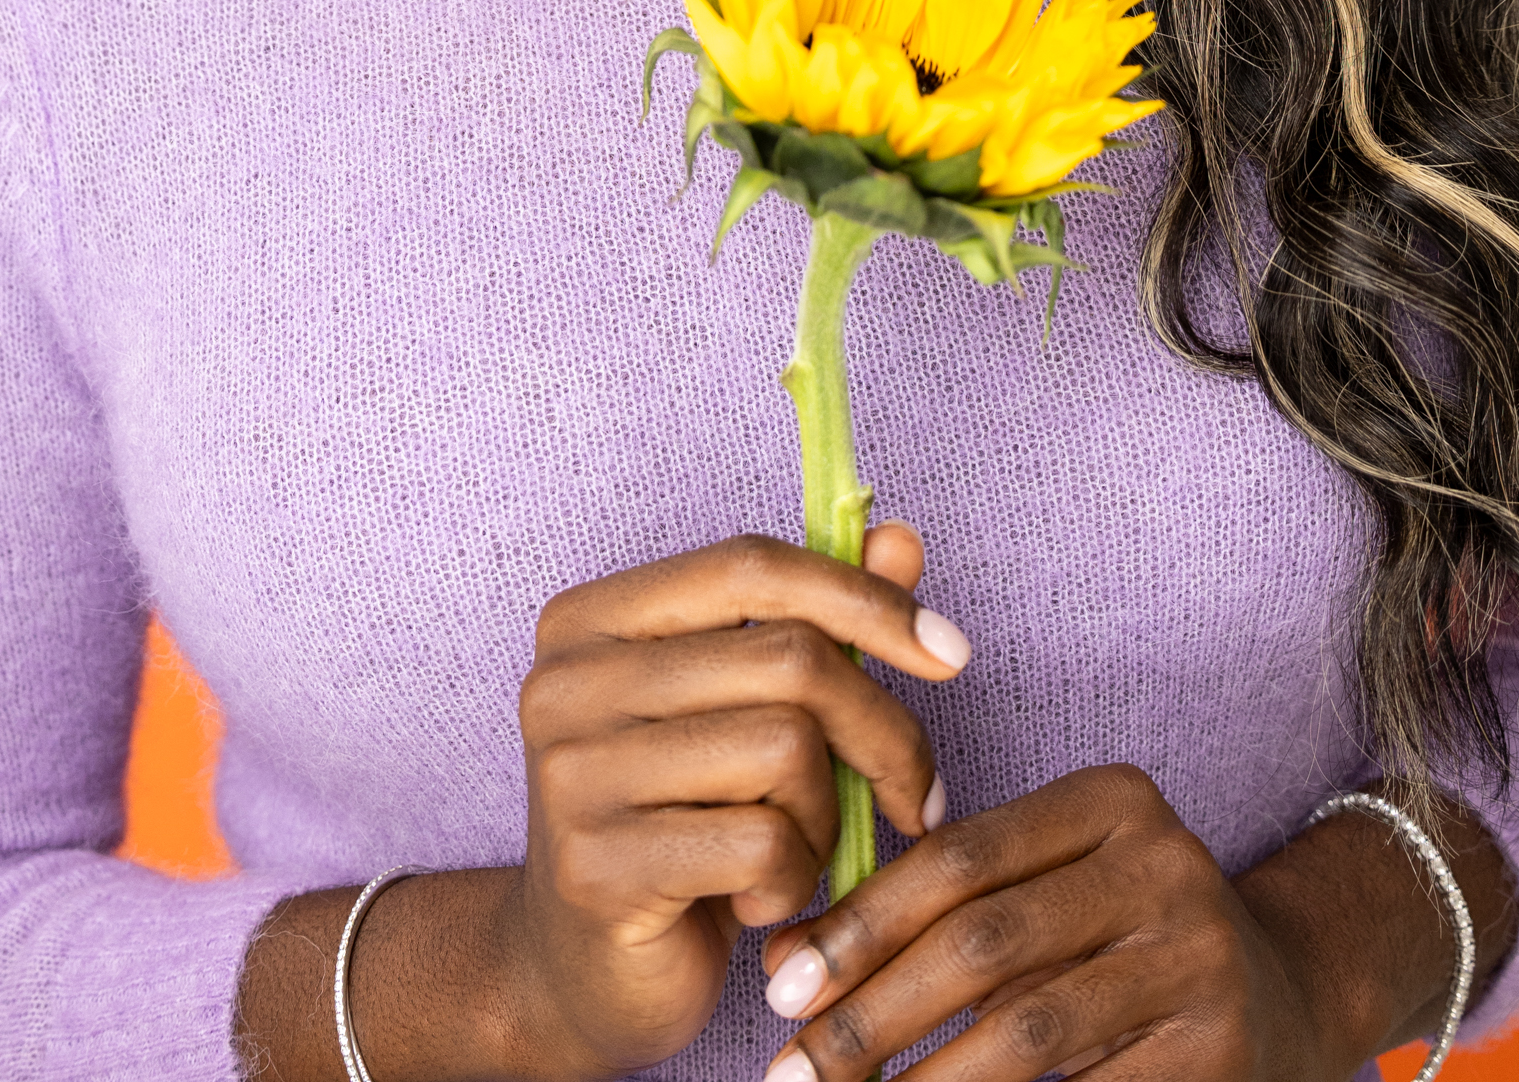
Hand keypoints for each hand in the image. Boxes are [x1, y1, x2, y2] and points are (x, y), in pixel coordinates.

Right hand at [501, 521, 969, 1079]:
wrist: (579, 978)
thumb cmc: (679, 829)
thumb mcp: (744, 718)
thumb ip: (817, 624)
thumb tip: (900, 540)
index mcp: (593, 618)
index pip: (753, 565)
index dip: (865, 598)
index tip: (952, 652)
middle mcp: (566, 679)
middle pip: (789, 657)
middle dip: (883, 733)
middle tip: (913, 797)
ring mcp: (574, 773)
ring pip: (786, 748)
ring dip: (828, 817)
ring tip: (798, 852)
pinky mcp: (596, 868)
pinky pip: (763, 844)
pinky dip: (795, 880)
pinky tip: (761, 901)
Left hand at [754, 762, 1481, 1081]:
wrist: (1287, 997)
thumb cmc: (1122, 938)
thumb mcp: (1049, 890)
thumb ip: (937, 909)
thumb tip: (790, 961)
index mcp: (1113, 800)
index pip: (961, 855)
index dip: (862, 921)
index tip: (783, 986)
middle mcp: (1166, 865)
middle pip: (985, 941)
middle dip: (874, 1012)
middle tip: (795, 1068)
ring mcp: (1201, 961)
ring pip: (1029, 1029)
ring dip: (922, 1080)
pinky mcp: (1218, 1053)